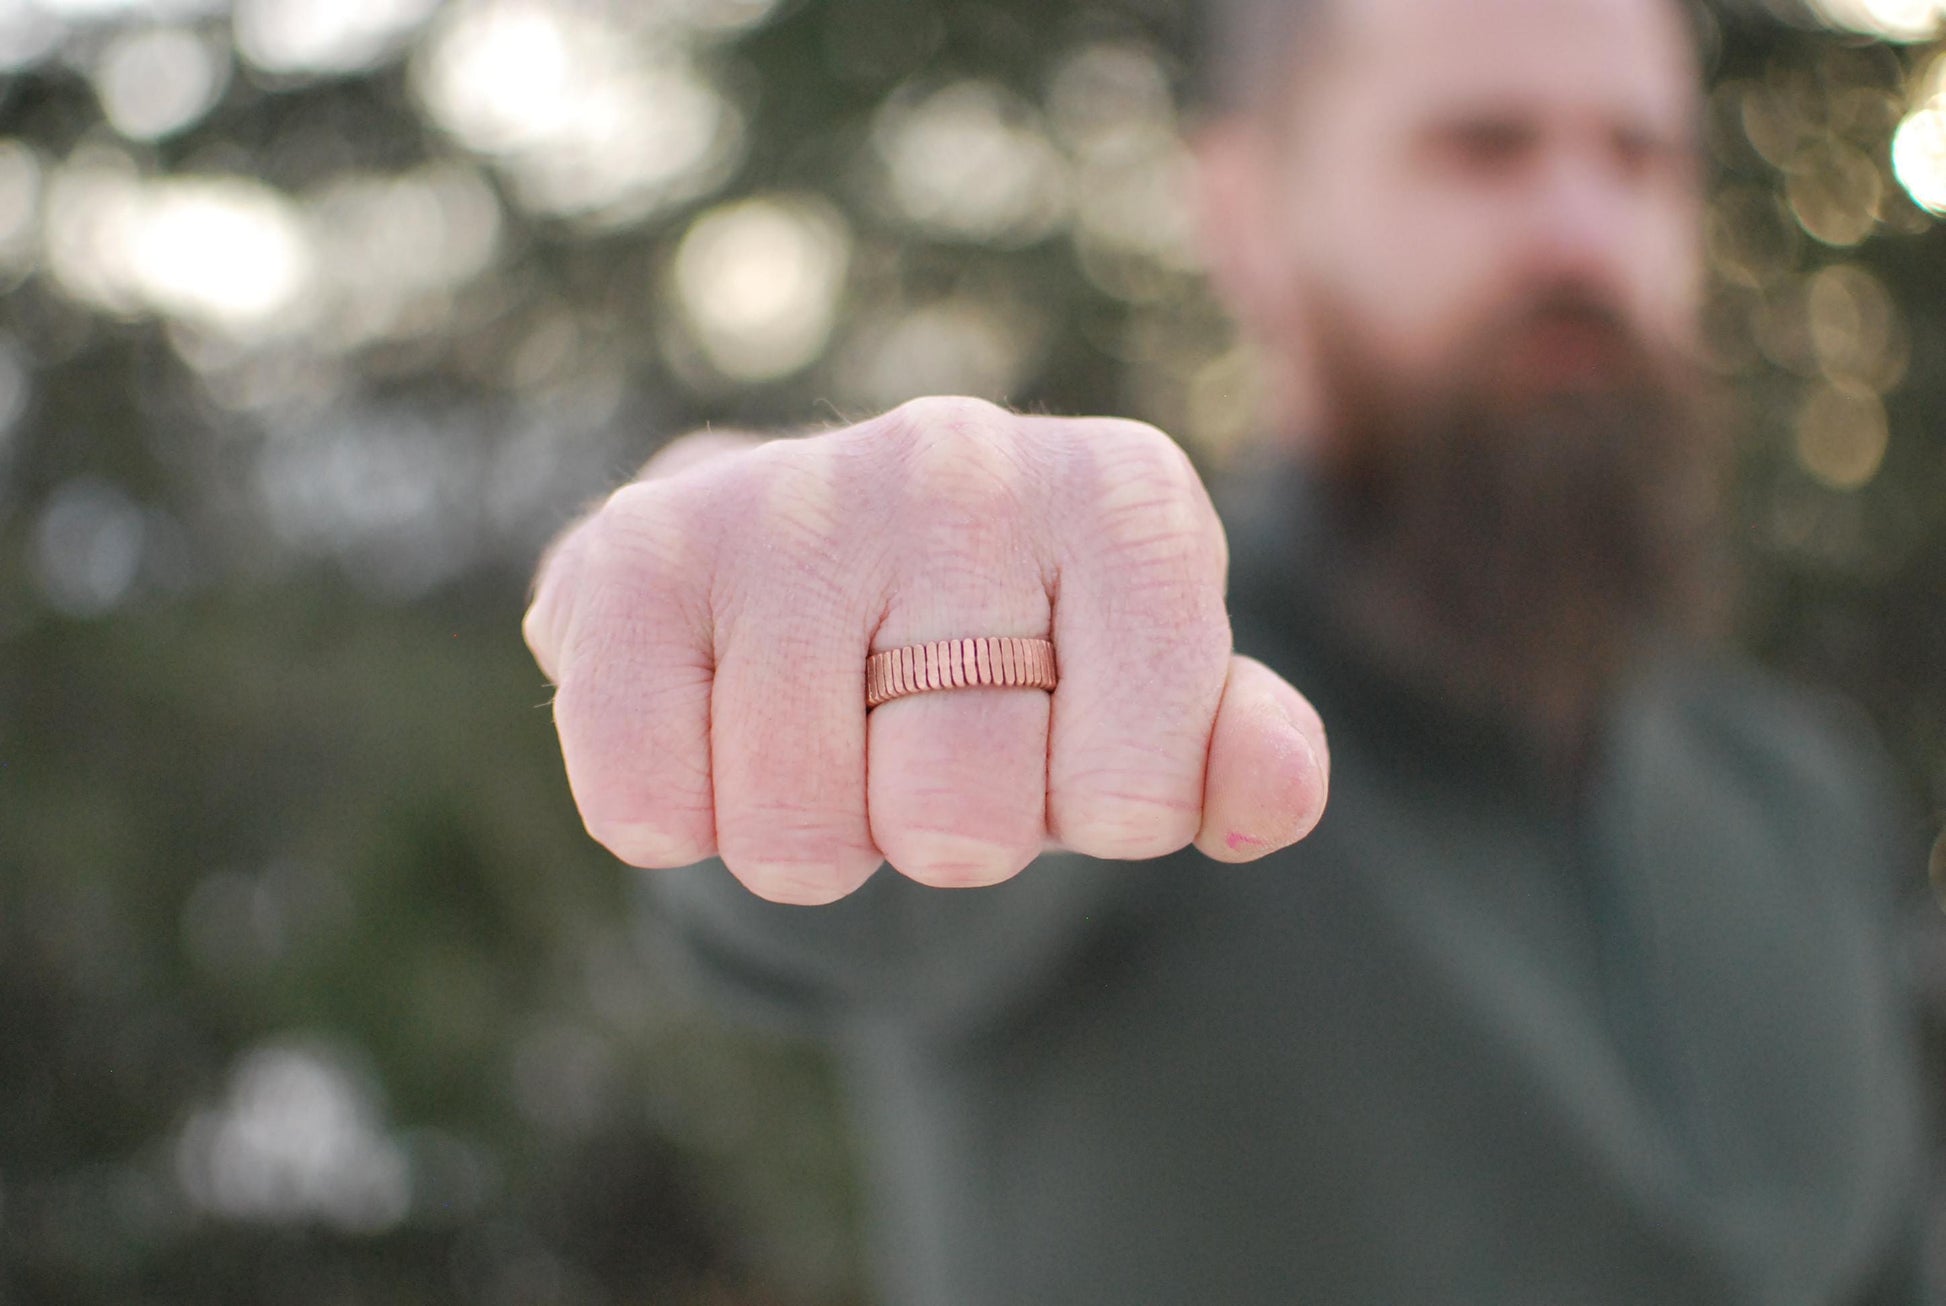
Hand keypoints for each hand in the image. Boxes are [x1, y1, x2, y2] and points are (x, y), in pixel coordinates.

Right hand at [523, 397, 1328, 904]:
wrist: (821, 561)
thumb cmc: (1011, 647)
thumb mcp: (1143, 694)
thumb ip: (1227, 748)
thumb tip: (1271, 794)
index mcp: (1124, 497)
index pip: (1136, 801)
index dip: (1092, 817)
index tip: (1063, 737)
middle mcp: (963, 460)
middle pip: (963, 826)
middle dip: (939, 833)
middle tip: (916, 739)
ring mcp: (794, 494)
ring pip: (801, 837)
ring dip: (809, 832)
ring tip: (819, 723)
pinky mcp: (638, 547)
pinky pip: (650, 807)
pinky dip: (675, 817)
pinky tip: (708, 723)